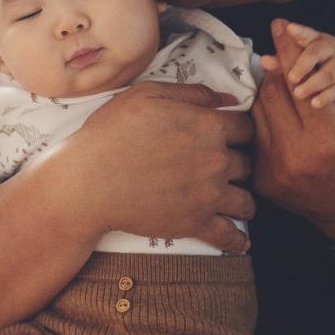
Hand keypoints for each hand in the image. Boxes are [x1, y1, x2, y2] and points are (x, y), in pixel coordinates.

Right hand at [68, 81, 255, 252]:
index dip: (239, 132)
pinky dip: (238, 240)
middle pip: (247, 164)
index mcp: (208, 125)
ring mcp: (208, 194)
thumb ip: (193, 93)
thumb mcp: (147, 95)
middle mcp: (216, 160)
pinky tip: (241, 241)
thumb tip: (228, 98)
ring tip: (233, 202)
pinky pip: (229, 235)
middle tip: (225, 169)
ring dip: (241, 200)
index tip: (232, 139)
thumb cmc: (111, 133)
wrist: (88, 181)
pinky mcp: (195, 223)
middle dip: (238, 165)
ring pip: (245, 200)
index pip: (245, 128)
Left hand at [252, 19, 334, 237]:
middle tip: (283, 49)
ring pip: (258, 110)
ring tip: (286, 83)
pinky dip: (265, 116)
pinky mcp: (261, 179)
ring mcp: (275, 170)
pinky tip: (282, 112)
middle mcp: (297, 156)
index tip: (281, 26)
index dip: (290, 50)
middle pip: (272, 92)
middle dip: (279, 68)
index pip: (300, 82)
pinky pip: (255, 133)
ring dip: (270, 90)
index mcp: (331, 140)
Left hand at [259, 22, 334, 110]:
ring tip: (297, 94)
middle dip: (303, 64)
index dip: (298, 32)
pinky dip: (325, 97)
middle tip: (291, 77)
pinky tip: (314, 103)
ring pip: (328, 73)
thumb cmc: (311, 62)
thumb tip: (264, 61)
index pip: (306, 34)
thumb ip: (280, 60)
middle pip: (317, 53)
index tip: (290, 28)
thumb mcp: (296, 58)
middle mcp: (329, 49)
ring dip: (312, 84)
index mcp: (313, 39)